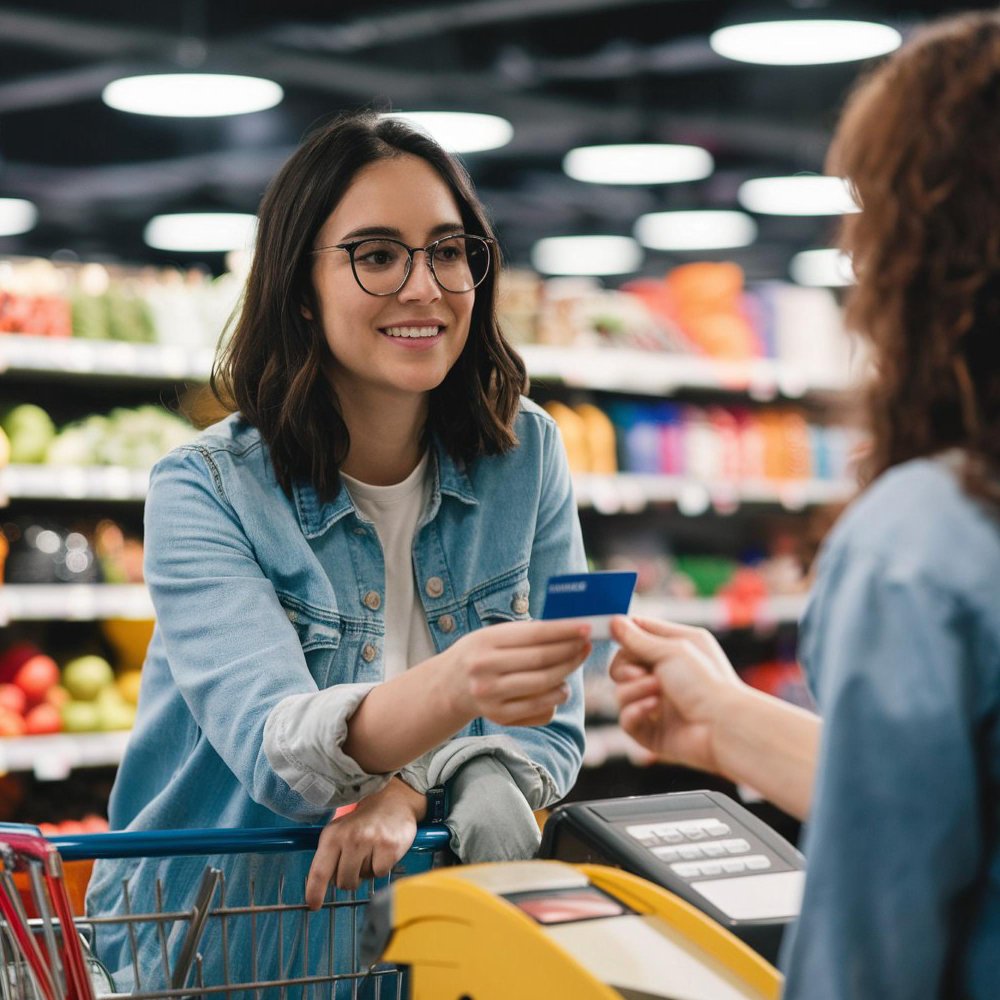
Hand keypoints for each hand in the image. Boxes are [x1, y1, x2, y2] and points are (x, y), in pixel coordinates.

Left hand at [305, 778, 425, 907]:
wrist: (392, 801)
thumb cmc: (362, 822)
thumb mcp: (339, 832)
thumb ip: (328, 857)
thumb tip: (319, 887)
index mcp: (333, 835)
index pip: (320, 871)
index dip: (315, 892)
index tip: (314, 905)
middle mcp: (350, 838)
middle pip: (342, 882)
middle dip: (349, 878)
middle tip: (356, 860)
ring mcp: (371, 842)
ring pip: (362, 879)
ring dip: (366, 871)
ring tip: (371, 851)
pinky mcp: (390, 847)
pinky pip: (380, 874)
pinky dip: (382, 867)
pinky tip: (383, 851)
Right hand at [443, 619, 591, 726]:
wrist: (448, 687)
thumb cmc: (479, 654)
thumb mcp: (492, 635)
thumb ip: (526, 634)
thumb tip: (569, 629)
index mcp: (486, 642)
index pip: (535, 635)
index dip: (565, 631)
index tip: (586, 627)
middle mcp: (486, 669)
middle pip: (543, 660)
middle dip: (571, 651)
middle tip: (587, 644)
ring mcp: (492, 696)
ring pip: (545, 685)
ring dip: (567, 674)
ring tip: (576, 662)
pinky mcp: (499, 717)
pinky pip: (540, 708)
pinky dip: (556, 697)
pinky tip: (561, 686)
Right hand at [609, 616, 742, 773]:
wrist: (722, 726)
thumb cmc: (706, 683)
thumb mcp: (670, 651)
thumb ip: (637, 639)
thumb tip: (614, 621)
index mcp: (674, 650)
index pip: (638, 636)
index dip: (624, 635)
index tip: (612, 633)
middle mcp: (664, 675)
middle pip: (622, 666)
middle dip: (626, 668)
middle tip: (641, 672)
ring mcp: (657, 704)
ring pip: (621, 693)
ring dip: (635, 690)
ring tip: (657, 692)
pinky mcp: (651, 731)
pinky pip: (626, 720)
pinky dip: (635, 712)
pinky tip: (653, 709)